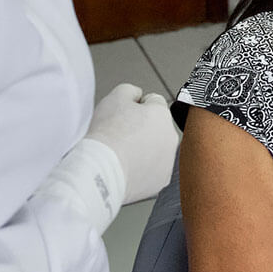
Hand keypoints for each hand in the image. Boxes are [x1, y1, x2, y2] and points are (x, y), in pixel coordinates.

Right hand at [88, 83, 179, 203]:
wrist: (101, 169)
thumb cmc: (107, 134)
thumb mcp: (116, 96)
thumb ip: (131, 90)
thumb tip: (137, 96)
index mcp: (163, 114)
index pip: (153, 101)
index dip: (135, 105)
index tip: (122, 115)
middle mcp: (171, 137)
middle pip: (156, 127)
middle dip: (141, 128)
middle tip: (120, 134)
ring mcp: (168, 161)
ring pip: (155, 149)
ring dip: (143, 149)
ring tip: (121, 152)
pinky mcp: (160, 180)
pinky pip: (151, 170)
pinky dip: (141, 169)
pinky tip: (126, 167)